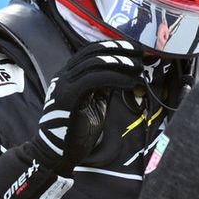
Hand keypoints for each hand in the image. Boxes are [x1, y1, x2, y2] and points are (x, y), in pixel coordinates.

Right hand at [33, 40, 142, 174]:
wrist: (58, 152)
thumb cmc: (77, 129)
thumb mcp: (94, 101)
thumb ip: (104, 86)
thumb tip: (124, 73)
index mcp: (69, 75)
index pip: (90, 51)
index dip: (113, 46)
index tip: (134, 49)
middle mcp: (64, 75)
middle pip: (93, 52)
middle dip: (119, 50)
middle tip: (141, 53)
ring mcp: (64, 84)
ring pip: (94, 63)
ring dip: (120, 63)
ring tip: (139, 68)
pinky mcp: (68, 96)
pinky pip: (94, 79)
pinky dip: (115, 78)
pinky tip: (130, 83)